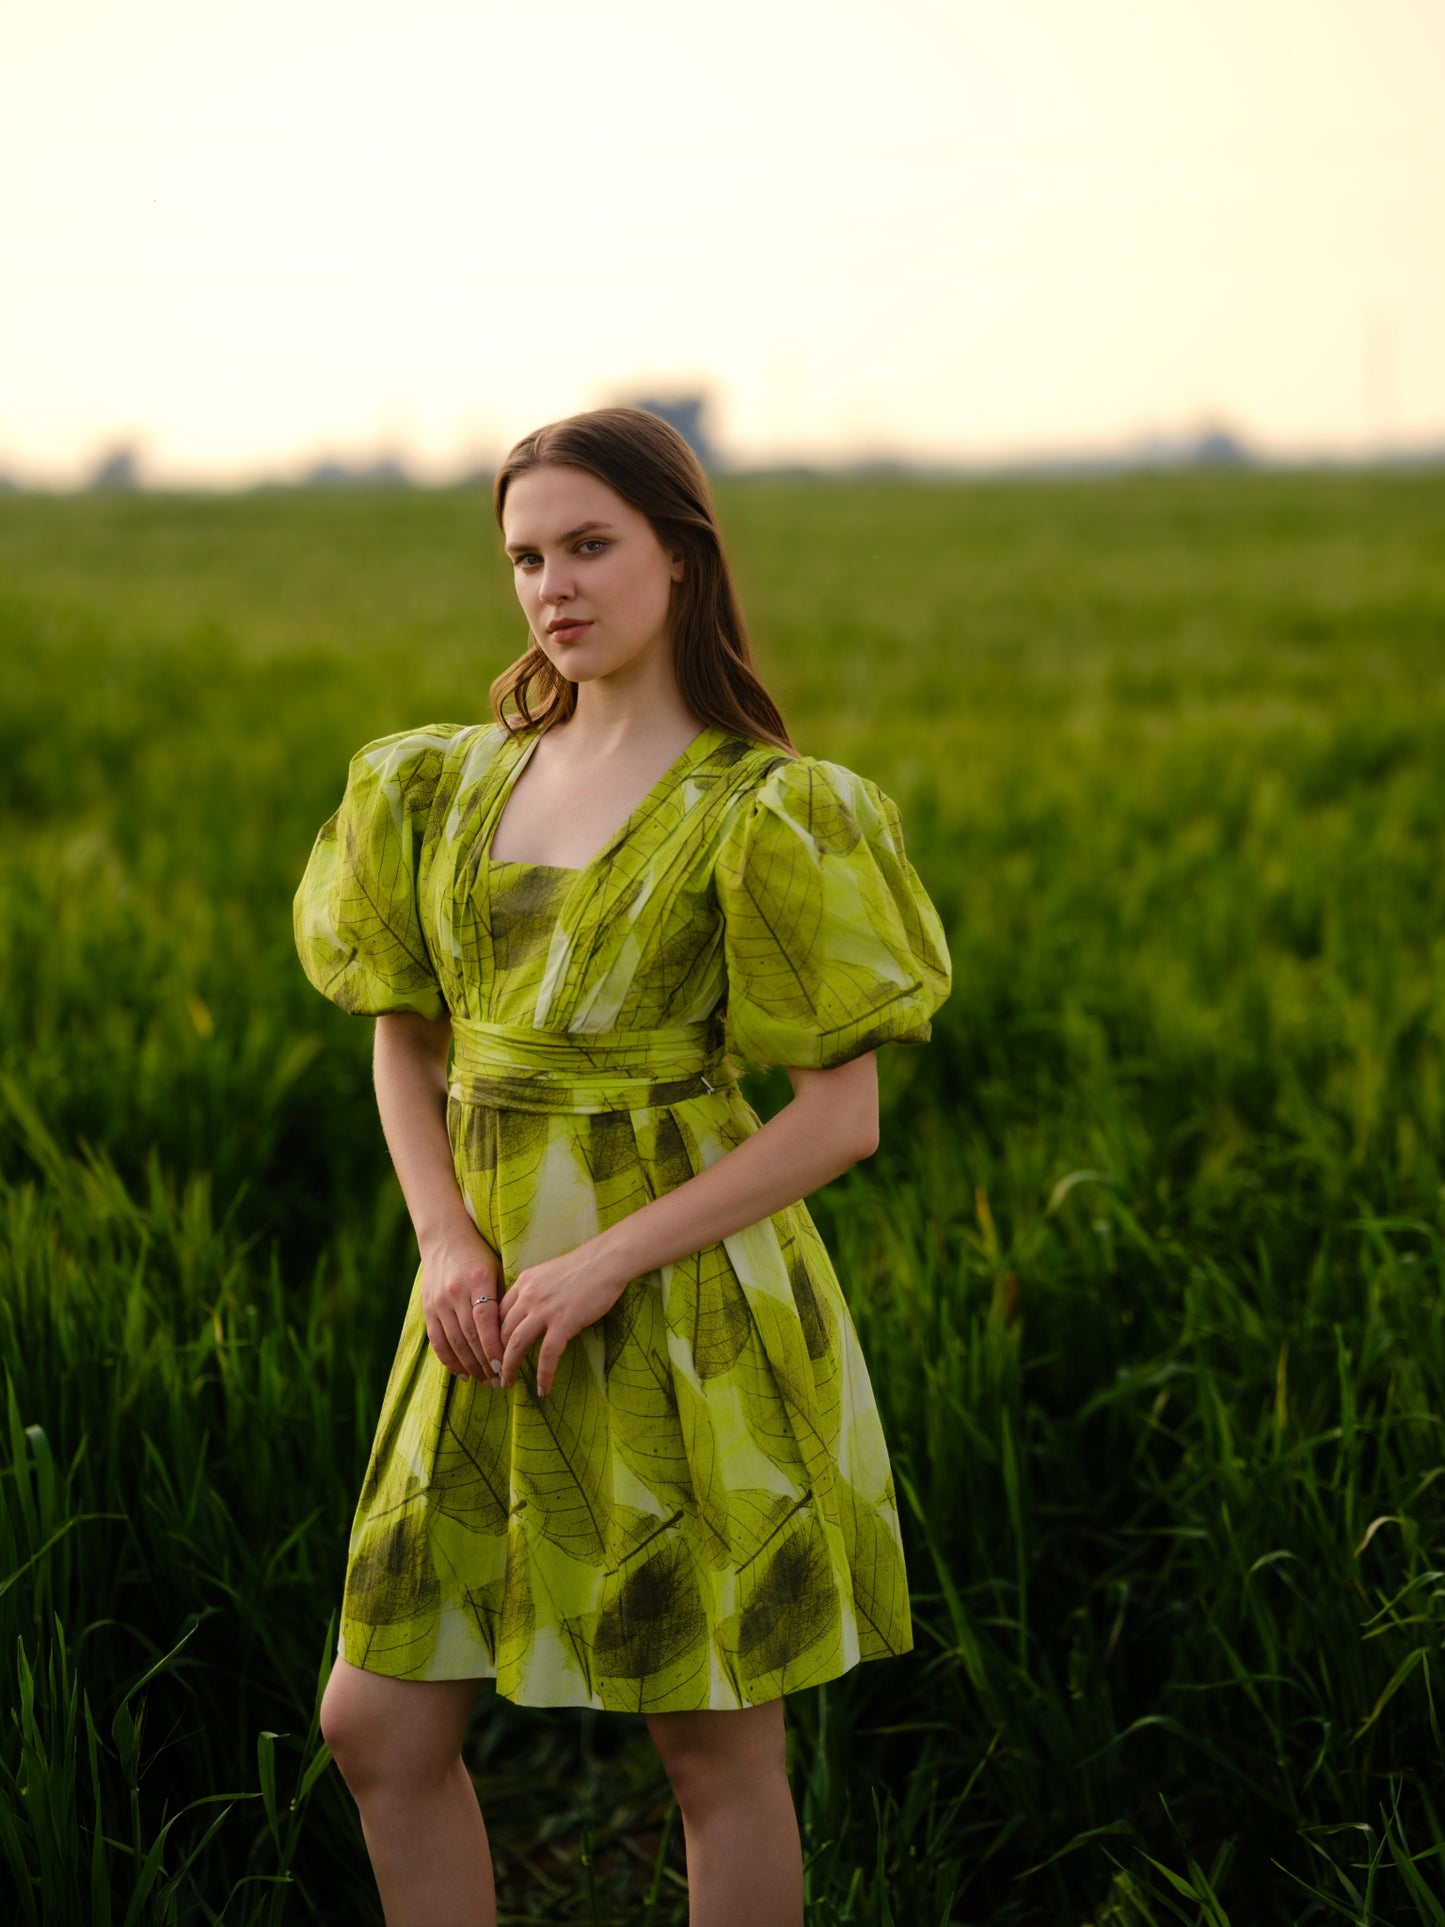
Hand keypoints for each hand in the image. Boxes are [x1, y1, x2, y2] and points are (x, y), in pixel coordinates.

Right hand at [420, 1222, 505, 1386]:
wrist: (445, 1237)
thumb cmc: (479, 1255)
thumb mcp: (496, 1270)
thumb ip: (503, 1300)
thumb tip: (519, 1334)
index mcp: (477, 1280)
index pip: (484, 1321)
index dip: (493, 1347)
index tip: (505, 1367)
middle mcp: (455, 1292)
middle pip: (469, 1336)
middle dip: (485, 1363)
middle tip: (500, 1382)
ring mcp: (438, 1302)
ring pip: (454, 1342)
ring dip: (470, 1366)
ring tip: (485, 1382)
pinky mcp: (428, 1308)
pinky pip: (437, 1341)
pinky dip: (450, 1360)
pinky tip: (463, 1373)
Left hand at [498, 1243, 628, 1396]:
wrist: (607, 1260)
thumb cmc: (583, 1267)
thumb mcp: (548, 1275)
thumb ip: (533, 1292)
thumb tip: (526, 1315)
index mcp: (522, 1283)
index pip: (496, 1315)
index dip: (491, 1338)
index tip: (491, 1354)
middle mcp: (527, 1296)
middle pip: (501, 1332)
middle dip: (495, 1357)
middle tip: (495, 1374)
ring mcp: (544, 1310)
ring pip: (516, 1345)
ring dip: (510, 1368)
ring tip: (508, 1384)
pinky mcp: (564, 1322)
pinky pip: (547, 1355)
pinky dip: (543, 1375)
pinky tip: (542, 1389)